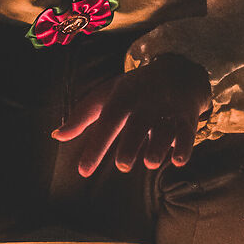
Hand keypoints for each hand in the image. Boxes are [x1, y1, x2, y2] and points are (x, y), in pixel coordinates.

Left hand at [53, 54, 211, 178]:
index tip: (83, 171)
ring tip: (150, 162)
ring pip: (164, 131)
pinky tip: (177, 160)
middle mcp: (146, 104)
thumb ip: (83, 116)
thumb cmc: (134, 90)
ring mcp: (168, 111)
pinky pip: (187, 135)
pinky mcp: (187, 119)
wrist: (178, 72)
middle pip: (137, 126)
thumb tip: (56, 136)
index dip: (95, 148)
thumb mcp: (108, 95)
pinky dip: (183, 148)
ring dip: (158, 148)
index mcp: (123, 97)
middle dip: (130, 146)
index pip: (106, 123)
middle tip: (123, 165)